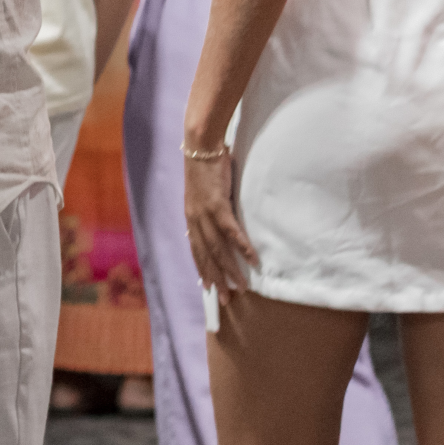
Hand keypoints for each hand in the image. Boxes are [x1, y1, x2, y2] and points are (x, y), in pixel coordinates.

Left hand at [184, 150, 257, 306]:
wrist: (201, 146)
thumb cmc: (205, 168)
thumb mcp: (203, 194)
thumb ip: (207, 211)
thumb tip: (216, 225)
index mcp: (191, 217)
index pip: (196, 250)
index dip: (202, 269)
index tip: (208, 287)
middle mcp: (195, 219)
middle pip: (206, 256)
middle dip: (216, 278)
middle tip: (226, 299)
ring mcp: (205, 213)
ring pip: (217, 249)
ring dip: (230, 269)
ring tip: (241, 287)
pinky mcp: (218, 205)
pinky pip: (231, 231)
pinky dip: (242, 247)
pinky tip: (252, 260)